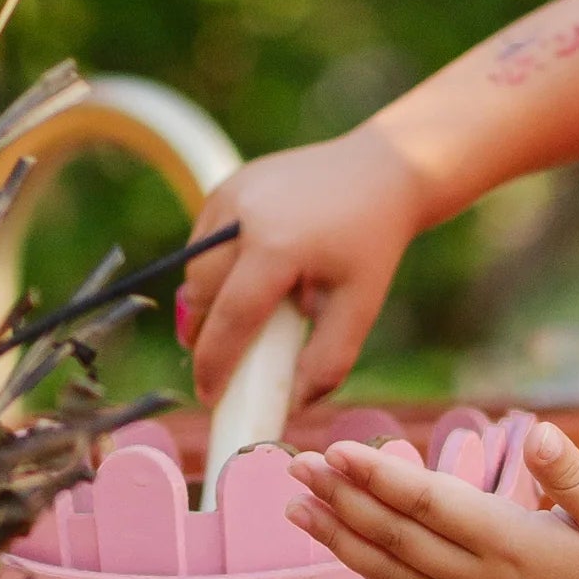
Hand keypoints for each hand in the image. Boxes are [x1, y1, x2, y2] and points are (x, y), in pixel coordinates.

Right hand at [180, 124, 428, 410]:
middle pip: (203, 294)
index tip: (209, 398)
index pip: (231, 319)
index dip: (215, 364)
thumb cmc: (372, 244)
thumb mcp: (360, 307)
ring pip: (197, 267)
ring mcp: (231, 194)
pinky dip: (213, 270)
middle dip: (204, 337)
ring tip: (232, 329)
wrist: (381, 172)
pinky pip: (204, 241)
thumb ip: (328, 361)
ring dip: (207, 304)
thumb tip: (292, 406)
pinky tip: (242, 283)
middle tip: (217, 371)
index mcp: (276, 246)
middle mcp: (243, 215)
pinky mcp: (227, 184)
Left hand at [286, 422, 578, 578]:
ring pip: (390, 571)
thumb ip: (573, 473)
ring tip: (295, 511)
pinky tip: (349, 555)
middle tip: (292, 466)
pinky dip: (371, 574)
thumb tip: (538, 432)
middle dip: (339, 500)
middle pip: (394, 536)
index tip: (334, 451)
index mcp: (511, 545)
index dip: (377, 477)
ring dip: (340, 539)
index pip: (428, 505)